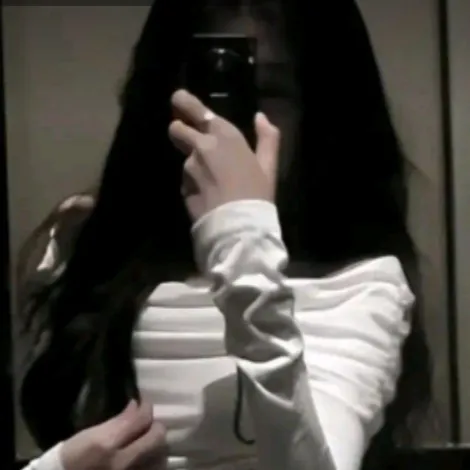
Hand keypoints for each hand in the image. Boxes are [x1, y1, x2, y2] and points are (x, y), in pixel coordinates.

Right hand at [61, 400, 165, 469]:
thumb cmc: (73, 458)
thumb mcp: (90, 435)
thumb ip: (117, 421)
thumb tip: (136, 406)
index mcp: (108, 445)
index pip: (141, 420)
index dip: (145, 407)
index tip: (143, 403)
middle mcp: (123, 463)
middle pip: (157, 437)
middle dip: (155, 426)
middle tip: (147, 423)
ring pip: (161, 456)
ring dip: (158, 445)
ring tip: (148, 441)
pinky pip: (155, 469)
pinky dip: (155, 462)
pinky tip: (147, 458)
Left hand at [168, 89, 279, 221]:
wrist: (239, 228)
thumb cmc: (258, 194)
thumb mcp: (269, 166)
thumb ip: (267, 138)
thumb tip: (260, 117)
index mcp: (224, 136)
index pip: (194, 109)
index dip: (183, 102)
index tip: (178, 100)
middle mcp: (201, 147)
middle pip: (176, 129)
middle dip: (180, 131)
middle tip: (192, 142)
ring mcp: (188, 169)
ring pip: (185, 160)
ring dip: (194, 166)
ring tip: (213, 184)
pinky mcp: (182, 189)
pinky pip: (186, 182)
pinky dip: (194, 185)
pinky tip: (208, 197)